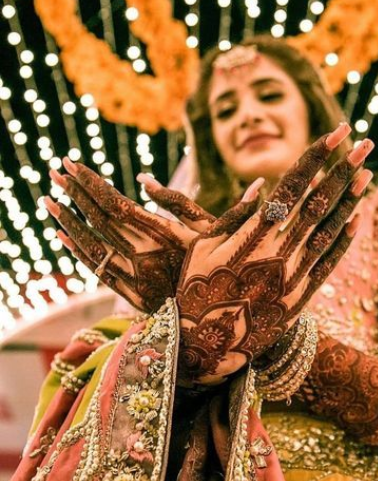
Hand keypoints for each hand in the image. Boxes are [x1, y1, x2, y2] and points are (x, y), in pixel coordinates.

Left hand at [45, 160, 216, 312]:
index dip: (92, 184)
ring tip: (48, 201)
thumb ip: (178, 202)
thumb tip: (143, 179)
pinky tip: (62, 235)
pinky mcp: (133, 296)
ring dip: (68, 221)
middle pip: (100, 220)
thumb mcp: (211, 228)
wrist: (225, 314)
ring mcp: (136, 278)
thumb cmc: (223, 264)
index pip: (117, 204)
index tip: (73, 165)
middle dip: (75, 194)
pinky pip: (98, 269)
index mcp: (164, 235)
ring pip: (92, 244)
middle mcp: (146, 256)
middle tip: (55, 172)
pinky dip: (78, 250)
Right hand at [177, 125, 373, 383]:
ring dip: (350, 200)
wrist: (205, 344)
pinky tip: (357, 221)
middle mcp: (281, 250)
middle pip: (319, 202)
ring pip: (330, 230)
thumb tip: (261, 187)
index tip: (337, 133)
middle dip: (343, 169)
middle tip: (364, 144)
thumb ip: (234, 216)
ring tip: (366, 174)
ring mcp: (294, 275)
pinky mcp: (301, 298)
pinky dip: (344, 241)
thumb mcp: (204, 246)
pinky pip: (329, 265)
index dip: (316, 157)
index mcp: (255, 233)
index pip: (293, 185)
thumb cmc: (197, 288)